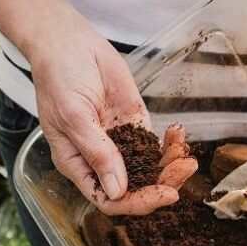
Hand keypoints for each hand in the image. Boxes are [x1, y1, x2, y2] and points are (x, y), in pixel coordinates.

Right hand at [31, 27, 196, 215]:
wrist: (68, 43)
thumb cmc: (59, 78)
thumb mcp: (74, 117)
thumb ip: (97, 152)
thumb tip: (116, 191)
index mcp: (77, 164)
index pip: (108, 198)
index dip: (136, 202)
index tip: (163, 194)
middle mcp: (99, 159)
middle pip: (134, 187)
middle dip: (162, 183)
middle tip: (184, 169)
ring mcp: (118, 142)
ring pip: (148, 168)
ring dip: (170, 165)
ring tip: (186, 155)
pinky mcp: (133, 123)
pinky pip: (155, 143)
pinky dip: (170, 143)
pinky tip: (179, 134)